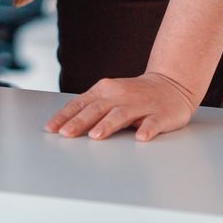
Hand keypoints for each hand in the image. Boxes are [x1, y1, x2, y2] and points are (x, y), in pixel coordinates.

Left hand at [45, 71, 199, 141]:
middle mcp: (120, 95)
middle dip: (79, 122)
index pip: (80, 103)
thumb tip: (65, 123)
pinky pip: (153, 123)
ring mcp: (141, 105)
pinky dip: (146, 129)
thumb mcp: (110, 96)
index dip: (64, 116)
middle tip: (65, 134)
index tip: (51, 128)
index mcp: (105, 90)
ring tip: (95, 136)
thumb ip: (92, 108)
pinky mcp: (160, 115)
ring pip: (121, 115)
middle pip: (96, 109)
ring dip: (107, 125)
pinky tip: (140, 137)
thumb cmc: (135, 95)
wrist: (171, 85)